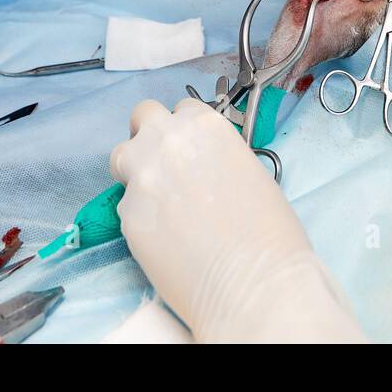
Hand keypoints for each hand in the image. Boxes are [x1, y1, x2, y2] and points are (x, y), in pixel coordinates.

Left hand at [109, 98, 364, 342]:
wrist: (253, 282)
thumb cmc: (270, 233)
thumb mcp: (250, 172)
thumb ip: (216, 155)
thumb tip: (200, 166)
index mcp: (205, 127)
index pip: (182, 109)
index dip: (184, 131)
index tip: (189, 150)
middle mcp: (167, 142)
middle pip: (143, 117)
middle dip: (149, 137)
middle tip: (163, 166)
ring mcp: (142, 177)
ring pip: (120, 156)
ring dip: (134, 170)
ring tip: (156, 200)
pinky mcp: (126, 215)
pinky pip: (124, 204)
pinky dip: (139, 215)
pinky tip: (163, 237)